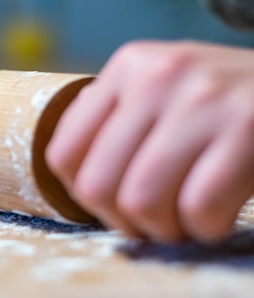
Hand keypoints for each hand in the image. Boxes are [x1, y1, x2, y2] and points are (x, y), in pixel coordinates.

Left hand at [46, 40, 253, 242]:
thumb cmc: (219, 107)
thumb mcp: (162, 93)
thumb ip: (115, 121)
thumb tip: (71, 171)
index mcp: (128, 67)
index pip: (63, 154)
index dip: (83, 196)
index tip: (113, 203)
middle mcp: (159, 75)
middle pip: (97, 186)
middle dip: (121, 221)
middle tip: (150, 221)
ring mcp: (205, 99)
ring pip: (141, 202)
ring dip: (162, 230)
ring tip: (181, 221)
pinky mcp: (249, 128)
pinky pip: (197, 210)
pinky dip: (203, 230)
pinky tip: (214, 217)